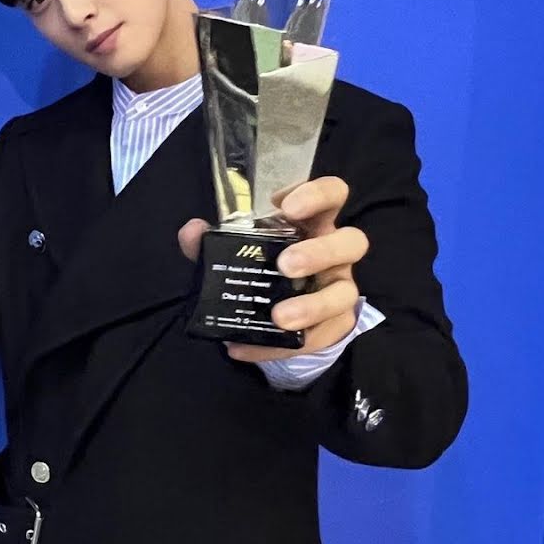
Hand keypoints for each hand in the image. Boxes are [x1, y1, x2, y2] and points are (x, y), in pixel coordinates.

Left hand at [178, 177, 368, 363]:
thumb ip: (212, 241)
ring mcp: (340, 290)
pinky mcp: (335, 326)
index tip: (287, 207)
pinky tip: (245, 347)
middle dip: (319, 252)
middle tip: (285, 265)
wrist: (278, 316)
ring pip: (345, 294)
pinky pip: (317, 338)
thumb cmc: (265, 269)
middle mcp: (335, 254)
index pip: (333, 195)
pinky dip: (278, 347)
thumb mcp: (236, 251)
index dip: (318, 195)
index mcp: (314, 224)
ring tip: (279, 317)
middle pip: (352, 242)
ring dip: (312, 306)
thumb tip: (191, 232)